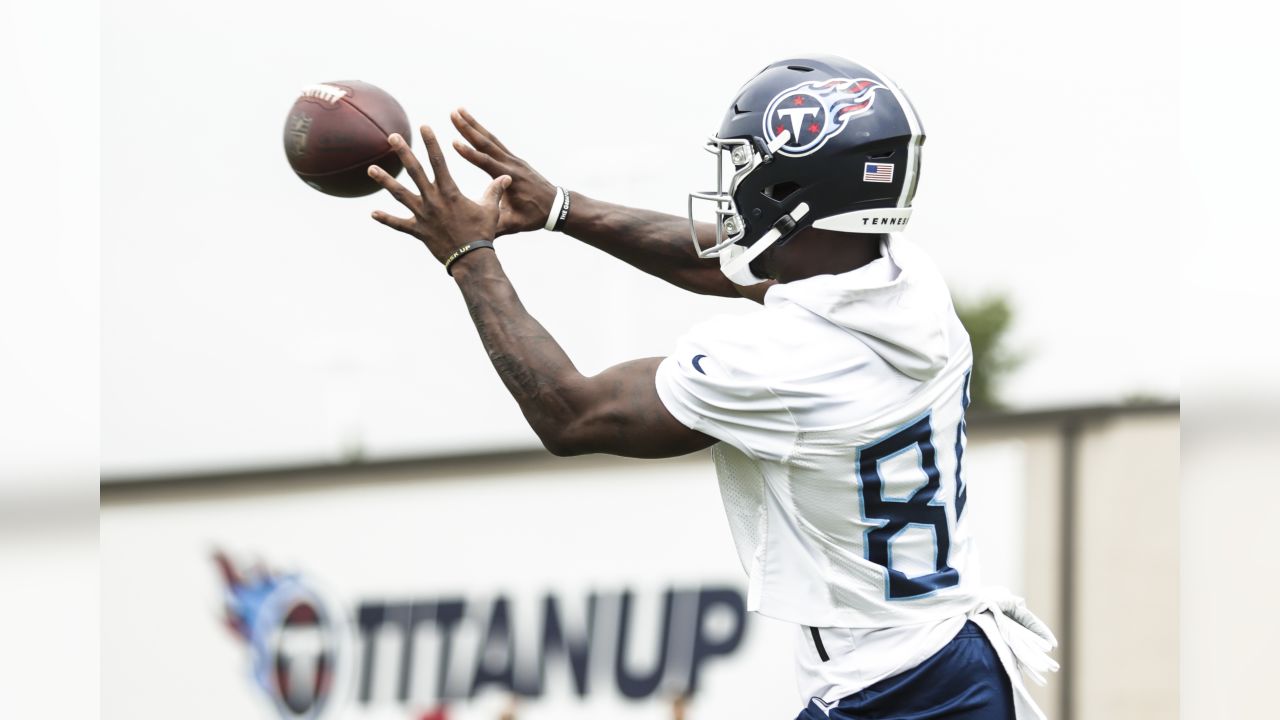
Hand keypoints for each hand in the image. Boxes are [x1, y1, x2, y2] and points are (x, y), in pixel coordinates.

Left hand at [368, 126, 510, 264]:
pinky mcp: (418, 231)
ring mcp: (423, 215)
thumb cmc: (482, 233)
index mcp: (450, 191)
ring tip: (370, 168)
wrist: (471, 258)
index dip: (431, 143)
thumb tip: (506, 177)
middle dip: (403, 152)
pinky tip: (373, 213)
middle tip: (392, 137)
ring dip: (385, 181)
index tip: (424, 127)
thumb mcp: (490, 209)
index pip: (438, 161)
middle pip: (414, 171)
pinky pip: (398, 224)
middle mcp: (433, 200)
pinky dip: (386, 219)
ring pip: (400, 194)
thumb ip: (494, 191)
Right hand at [450, 108, 556, 235]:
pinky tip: (473, 124)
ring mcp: (513, 159)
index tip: (453, 141)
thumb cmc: (535, 216)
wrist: (556, 206)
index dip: (469, 154)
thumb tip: (476, 233)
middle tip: (453, 112)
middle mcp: (511, 164)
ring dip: (474, 124)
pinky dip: (483, 132)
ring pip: (491, 139)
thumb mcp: (515, 224)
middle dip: (468, 128)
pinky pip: (495, 142)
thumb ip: (496, 226)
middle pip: (486, 143)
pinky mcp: (514, 159)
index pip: (486, 163)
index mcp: (510, 179)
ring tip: (459, 110)